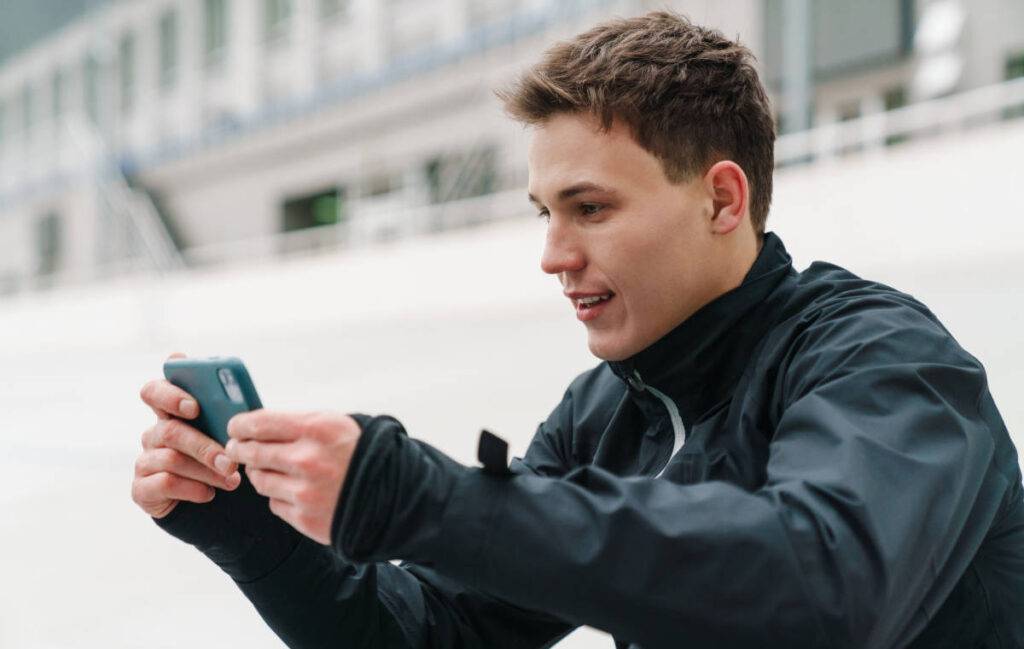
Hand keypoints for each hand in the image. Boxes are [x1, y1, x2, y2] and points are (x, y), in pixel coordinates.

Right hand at [132, 353, 240, 518]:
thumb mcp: (223, 437)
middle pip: (171, 431)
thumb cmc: (218, 456)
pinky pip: (165, 483)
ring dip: (206, 471)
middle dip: (205, 447)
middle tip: (230, 462)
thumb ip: (226, 421)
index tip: (194, 408)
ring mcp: (144, 461)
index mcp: (170, 413)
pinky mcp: (141, 488)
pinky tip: (209, 493)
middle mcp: (153, 434)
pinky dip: (193, 489)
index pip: (154, 391)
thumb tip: (243, 420)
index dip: (169, 396)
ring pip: (171, 459)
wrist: (206, 499)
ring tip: (231, 480)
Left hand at [225, 410, 360, 544]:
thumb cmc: (359, 455)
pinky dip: (279, 496)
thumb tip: (254, 427)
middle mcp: (308, 459)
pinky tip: (294, 490)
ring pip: (259, 480)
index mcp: (317, 429)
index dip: (240, 425)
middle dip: (240, 450)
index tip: (234, 427)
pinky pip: (274, 503)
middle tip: (236, 449)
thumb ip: (297, 425)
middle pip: (253, 453)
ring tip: (270, 469)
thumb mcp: (336, 426)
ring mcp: (305, 491)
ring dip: (259, 473)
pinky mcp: (304, 517)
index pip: (260, 423)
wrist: (391, 496)